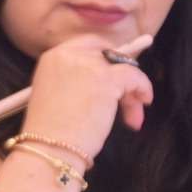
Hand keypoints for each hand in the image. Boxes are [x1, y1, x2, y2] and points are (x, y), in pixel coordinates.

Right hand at [23, 33, 154, 160]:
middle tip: (126, 95)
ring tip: (131, 115)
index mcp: (52, 58)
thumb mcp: (55, 94)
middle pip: (108, 54)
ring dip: (130, 90)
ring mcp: (88, 65)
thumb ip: (74, 81)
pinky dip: (142, 88)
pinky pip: (135, 76)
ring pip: (123, 67)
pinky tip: (143, 104)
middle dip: (120, 72)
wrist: (49, 147)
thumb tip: (106, 81)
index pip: (87, 44)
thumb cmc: (49, 130)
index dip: (105, 57)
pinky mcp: (107, 79)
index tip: (114, 73)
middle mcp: (69, 55)